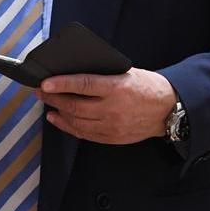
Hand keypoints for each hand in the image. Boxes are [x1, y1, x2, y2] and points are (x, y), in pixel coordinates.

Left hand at [37, 68, 176, 144]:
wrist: (168, 109)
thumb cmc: (146, 86)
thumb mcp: (126, 72)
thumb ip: (101, 74)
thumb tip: (72, 72)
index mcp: (117, 88)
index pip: (83, 85)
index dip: (61, 84)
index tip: (45, 82)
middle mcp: (113, 109)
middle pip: (75, 106)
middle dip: (53, 98)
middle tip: (40, 91)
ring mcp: (112, 126)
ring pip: (77, 122)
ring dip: (58, 113)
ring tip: (46, 104)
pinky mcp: (113, 138)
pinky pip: (85, 134)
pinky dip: (68, 127)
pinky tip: (58, 119)